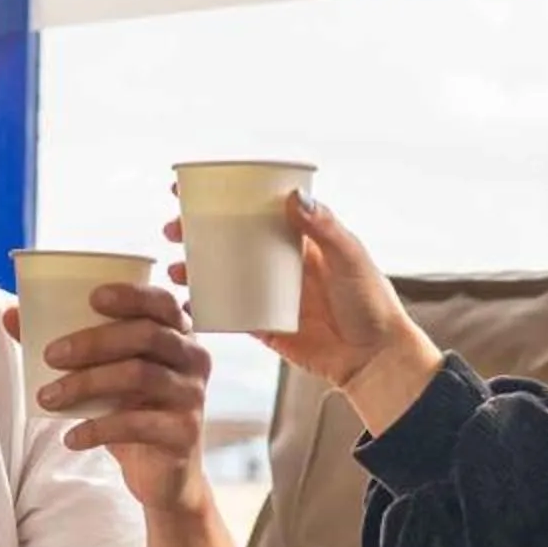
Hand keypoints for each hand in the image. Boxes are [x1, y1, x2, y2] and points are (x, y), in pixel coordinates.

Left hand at [1, 281, 214, 513]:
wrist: (162, 474)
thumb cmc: (131, 411)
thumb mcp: (102, 375)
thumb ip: (64, 344)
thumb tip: (11, 315)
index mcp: (177, 334)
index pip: (161, 302)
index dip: (131, 295)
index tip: (92, 297)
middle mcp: (193, 359)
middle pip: (146, 335)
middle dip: (94, 341)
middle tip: (50, 354)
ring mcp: (192, 396)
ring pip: (139, 375)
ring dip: (86, 383)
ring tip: (48, 398)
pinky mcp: (183, 432)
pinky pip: (137, 424)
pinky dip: (98, 429)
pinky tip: (70, 437)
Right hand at [163, 189, 438, 419]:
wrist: (374, 359)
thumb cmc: (371, 304)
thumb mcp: (350, 258)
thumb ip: (324, 228)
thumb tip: (292, 196)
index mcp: (300, 238)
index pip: (256, 209)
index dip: (225, 197)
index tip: (191, 188)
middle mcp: (280, 263)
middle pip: (230, 240)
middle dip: (197, 233)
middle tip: (173, 231)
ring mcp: (269, 294)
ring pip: (223, 276)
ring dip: (194, 271)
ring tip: (173, 271)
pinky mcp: (264, 327)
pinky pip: (228, 314)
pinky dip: (206, 309)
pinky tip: (187, 305)